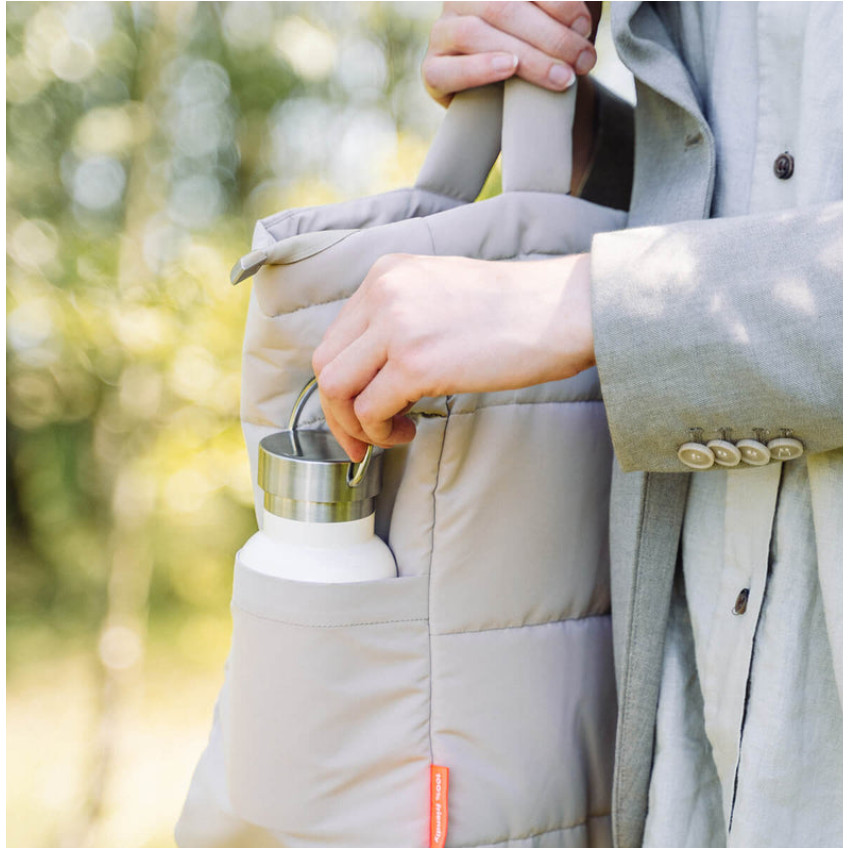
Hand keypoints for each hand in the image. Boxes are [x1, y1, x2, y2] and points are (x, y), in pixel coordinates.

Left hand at [312, 252, 593, 460]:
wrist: (563, 309)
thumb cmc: (513, 309)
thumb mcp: (440, 292)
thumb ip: (399, 318)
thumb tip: (373, 369)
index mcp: (386, 274)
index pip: (336, 337)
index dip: (340, 383)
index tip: (357, 410)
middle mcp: (383, 293)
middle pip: (326, 364)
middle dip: (336, 412)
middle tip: (360, 438)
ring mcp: (397, 326)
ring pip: (337, 390)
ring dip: (355, 425)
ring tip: (389, 435)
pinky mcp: (416, 363)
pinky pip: (370, 410)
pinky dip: (380, 432)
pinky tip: (408, 431)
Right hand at [423, 2, 600, 106]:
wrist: (509, 105)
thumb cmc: (540, 55)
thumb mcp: (559, 23)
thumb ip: (572, 3)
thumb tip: (588, 0)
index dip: (556, 2)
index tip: (585, 24)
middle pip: (503, 6)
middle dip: (550, 35)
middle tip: (583, 60)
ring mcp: (442, 31)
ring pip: (477, 33)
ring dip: (527, 56)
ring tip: (562, 77)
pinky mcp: (432, 70)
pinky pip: (449, 69)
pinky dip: (481, 67)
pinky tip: (510, 69)